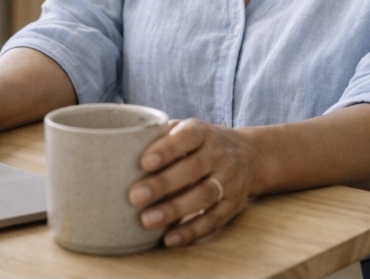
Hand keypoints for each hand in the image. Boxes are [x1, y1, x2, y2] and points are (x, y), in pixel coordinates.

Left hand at [127, 118, 259, 247]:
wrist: (250, 155)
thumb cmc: (202, 143)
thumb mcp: (187, 130)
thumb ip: (161, 136)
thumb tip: (119, 149)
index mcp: (203, 132)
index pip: (188, 136)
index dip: (167, 149)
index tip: (144, 162)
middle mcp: (219, 154)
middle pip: (193, 169)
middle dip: (163, 184)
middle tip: (134, 196)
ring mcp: (229, 180)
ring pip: (203, 196)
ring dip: (174, 210)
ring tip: (147, 220)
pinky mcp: (233, 205)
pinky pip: (213, 220)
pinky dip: (191, 231)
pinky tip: (169, 238)